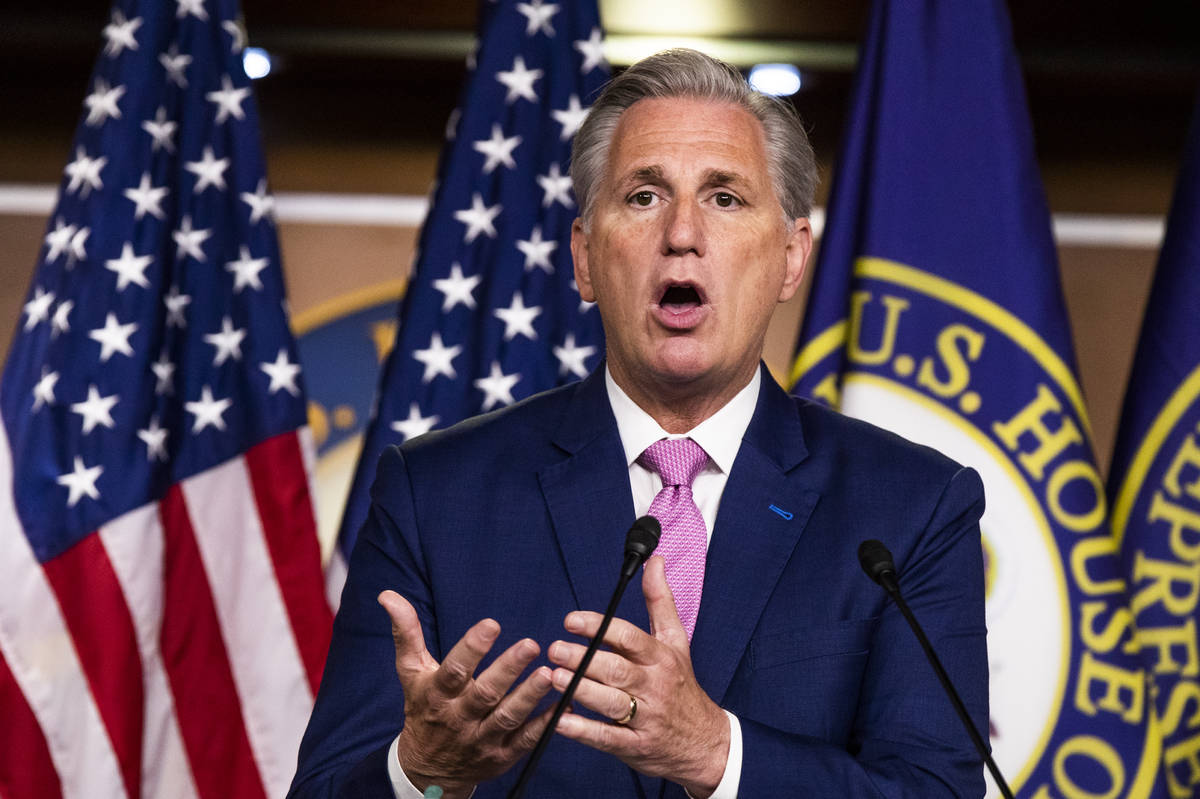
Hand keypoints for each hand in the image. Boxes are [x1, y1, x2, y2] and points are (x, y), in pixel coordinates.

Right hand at [378, 591, 553, 797]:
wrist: (426, 769)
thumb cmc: (423, 709)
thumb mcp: (411, 673)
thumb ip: (406, 633)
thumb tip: (388, 595)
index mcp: (437, 695)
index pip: (454, 671)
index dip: (471, 648)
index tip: (491, 623)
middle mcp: (458, 719)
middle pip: (484, 694)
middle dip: (508, 669)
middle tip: (531, 645)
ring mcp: (480, 740)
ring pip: (507, 718)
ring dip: (529, 696)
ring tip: (550, 674)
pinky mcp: (500, 757)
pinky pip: (525, 741)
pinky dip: (544, 724)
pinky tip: (563, 705)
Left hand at [546, 556, 729, 797]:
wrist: (706, 743)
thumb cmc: (682, 685)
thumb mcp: (676, 641)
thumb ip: (660, 600)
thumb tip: (655, 561)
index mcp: (660, 657)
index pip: (630, 638)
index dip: (599, 627)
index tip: (571, 620)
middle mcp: (653, 685)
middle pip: (617, 669)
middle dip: (584, 658)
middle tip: (554, 648)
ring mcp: (646, 717)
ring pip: (612, 702)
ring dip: (582, 690)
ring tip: (554, 678)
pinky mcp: (636, 746)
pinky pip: (608, 738)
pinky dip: (584, 730)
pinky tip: (561, 721)